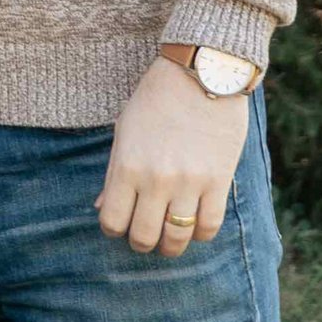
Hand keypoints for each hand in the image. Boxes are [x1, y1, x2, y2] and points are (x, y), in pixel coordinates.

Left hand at [97, 56, 250, 255]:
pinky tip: (196, 226)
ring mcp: (189, 182)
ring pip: (177, 237)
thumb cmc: (157, 99)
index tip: (121, 224)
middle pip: (144, 236)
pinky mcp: (218, 180)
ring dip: (171, 246)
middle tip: (146, 239)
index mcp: (127, 166)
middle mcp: (156, 180)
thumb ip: (113, 172)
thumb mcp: (125, 131)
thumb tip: (102, 208)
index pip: (112, 221)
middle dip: (142, 244)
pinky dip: (200, 234)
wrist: (202, 74)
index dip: (114, 230)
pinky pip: (209, 226)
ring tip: (171, 241)